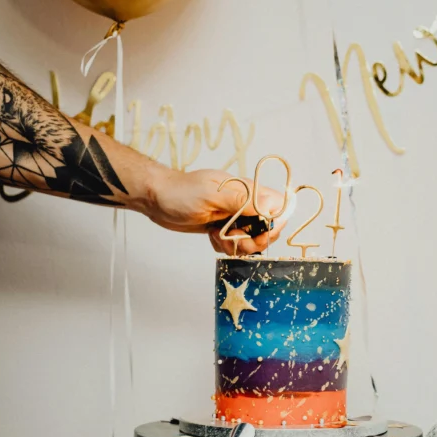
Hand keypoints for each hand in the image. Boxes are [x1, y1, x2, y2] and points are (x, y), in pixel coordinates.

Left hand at [141, 169, 286, 254]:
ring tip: (219, 237)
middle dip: (254, 240)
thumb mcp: (211, 195)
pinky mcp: (225, 228)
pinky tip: (212, 237)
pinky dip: (226, 246)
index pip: (279, 206)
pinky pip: (237, 244)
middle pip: (269, 228)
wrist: (157, 199)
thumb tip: (272, 206)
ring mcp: (236, 216)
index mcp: (248, 190)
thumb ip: (242, 200)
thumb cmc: (181, 192)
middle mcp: (246, 203)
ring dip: (238, 245)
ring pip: (253, 239)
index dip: (275, 222)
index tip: (258, 230)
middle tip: (234, 237)